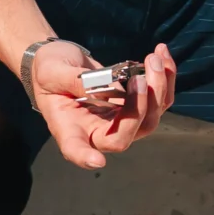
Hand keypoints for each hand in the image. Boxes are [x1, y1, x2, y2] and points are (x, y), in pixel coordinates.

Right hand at [26, 39, 176, 172]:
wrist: (59, 63)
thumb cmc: (48, 71)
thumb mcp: (53, 72)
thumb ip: (75, 81)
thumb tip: (106, 88)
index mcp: (70, 129)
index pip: (76, 149)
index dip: (86, 157)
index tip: (96, 160)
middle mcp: (97, 132)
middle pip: (127, 134)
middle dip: (142, 106)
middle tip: (142, 75)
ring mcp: (119, 122)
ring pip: (150, 119)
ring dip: (159, 88)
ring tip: (155, 58)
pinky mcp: (134, 106)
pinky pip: (158, 100)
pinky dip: (165, 78)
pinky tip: (161, 54)